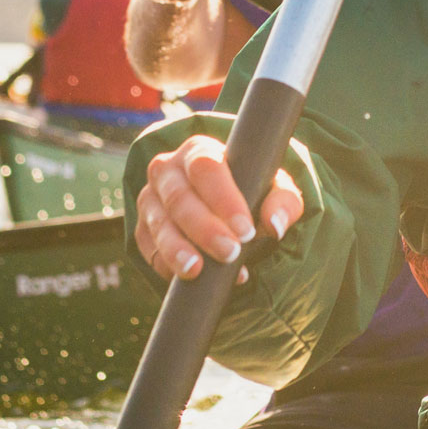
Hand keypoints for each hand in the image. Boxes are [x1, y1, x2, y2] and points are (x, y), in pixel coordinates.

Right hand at [132, 134, 303, 282]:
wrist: (224, 205)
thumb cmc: (251, 190)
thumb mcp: (275, 189)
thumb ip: (284, 202)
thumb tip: (274, 225)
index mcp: (199, 151)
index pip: (206, 168)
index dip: (224, 199)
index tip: (245, 230)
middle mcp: (167, 170)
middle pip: (179, 197)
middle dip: (205, 229)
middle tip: (230, 253)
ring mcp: (151, 199)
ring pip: (159, 224)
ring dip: (178, 249)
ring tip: (198, 270)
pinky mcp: (143, 229)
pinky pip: (149, 248)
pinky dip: (168, 264)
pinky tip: (190, 277)